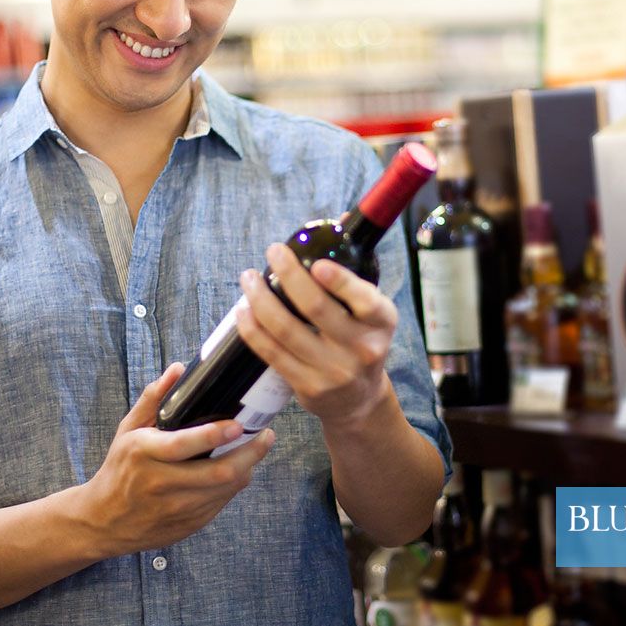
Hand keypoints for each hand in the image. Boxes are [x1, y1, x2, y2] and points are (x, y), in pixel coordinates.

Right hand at [79, 363, 274, 556]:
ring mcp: (175, 508)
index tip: (239, 424)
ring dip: (247, 468)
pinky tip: (239, 470)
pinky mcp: (187, 525)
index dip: (215, 434)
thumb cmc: (120, 469)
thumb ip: (153, 399)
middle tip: (267, 435)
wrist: (103, 521)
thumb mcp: (128, 430)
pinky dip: (234, 485)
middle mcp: (160, 483)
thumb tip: (178, 369)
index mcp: (144, 453)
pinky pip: (220, 504)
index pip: (183, 445)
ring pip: (225, 490)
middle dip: (250, 453)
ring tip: (257, 448)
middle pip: (218, 472)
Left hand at [235, 242, 398, 430]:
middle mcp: (362, 348)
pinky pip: (271, 353)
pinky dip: (252, 329)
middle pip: (316, 309)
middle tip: (272, 251)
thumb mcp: (371, 314)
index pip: (365, 300)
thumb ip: (352, 280)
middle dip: (288, 275)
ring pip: (286, 329)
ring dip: (260, 299)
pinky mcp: (308, 387)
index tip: (315, 264)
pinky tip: (243, 310)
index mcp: (382, 322)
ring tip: (248, 278)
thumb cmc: (359, 342)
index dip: (339, 282)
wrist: (359, 401)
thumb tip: (336, 224)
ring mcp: (334, 371)